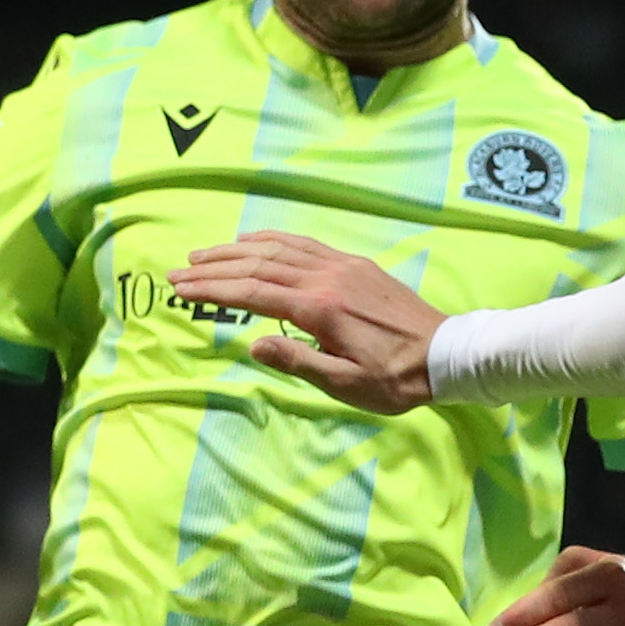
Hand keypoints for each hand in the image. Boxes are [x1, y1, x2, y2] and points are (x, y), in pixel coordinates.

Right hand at [170, 235, 445, 411]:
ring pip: (279, 250)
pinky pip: (305, 244)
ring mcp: (341, 267)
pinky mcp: (354, 265)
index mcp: (319, 310)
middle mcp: (326, 278)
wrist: (446, 354)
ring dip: (237, 251)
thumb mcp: (346, 385)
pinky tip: (254, 242)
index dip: (213, 290)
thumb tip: (253, 345)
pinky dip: (273, 240)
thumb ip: (297, 362)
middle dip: (214, 268)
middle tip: (178, 272)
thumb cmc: (396, 380)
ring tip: (204, 255)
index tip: (181, 288)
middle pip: (258, 266)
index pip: (252, 294)